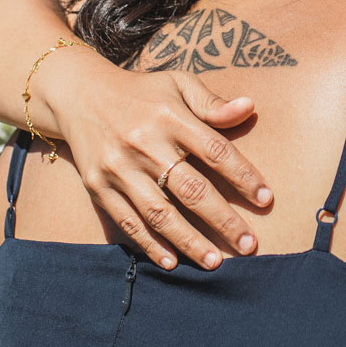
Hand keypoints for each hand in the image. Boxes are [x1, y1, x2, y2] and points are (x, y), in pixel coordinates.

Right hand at [33, 48, 272, 270]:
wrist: (79, 95)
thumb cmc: (141, 92)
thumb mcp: (177, 84)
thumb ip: (212, 103)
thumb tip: (249, 107)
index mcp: (170, 117)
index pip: (216, 151)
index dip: (243, 176)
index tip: (266, 200)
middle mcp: (145, 144)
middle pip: (191, 189)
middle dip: (223, 220)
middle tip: (250, 245)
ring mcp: (120, 168)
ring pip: (160, 213)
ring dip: (189, 241)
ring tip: (215, 263)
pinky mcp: (99, 186)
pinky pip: (128, 221)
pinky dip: (149, 244)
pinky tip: (172, 262)